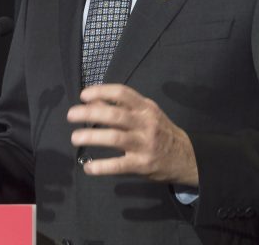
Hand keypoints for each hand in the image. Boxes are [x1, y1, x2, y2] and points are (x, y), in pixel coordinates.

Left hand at [67, 84, 197, 185]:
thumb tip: (92, 100)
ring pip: (114, 138)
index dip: (101, 91)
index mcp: (146, 108)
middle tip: (71, 115)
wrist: (187, 158)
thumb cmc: (161, 132)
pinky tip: (88, 167)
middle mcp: (146, 124)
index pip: (122, 93)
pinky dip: (101, 167)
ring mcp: (144, 145)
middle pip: (115, 115)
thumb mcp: (146, 114)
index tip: (83, 95)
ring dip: (91, 137)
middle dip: (89, 113)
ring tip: (75, 138)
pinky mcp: (142, 165)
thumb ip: (122, 107)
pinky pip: (118, 165)